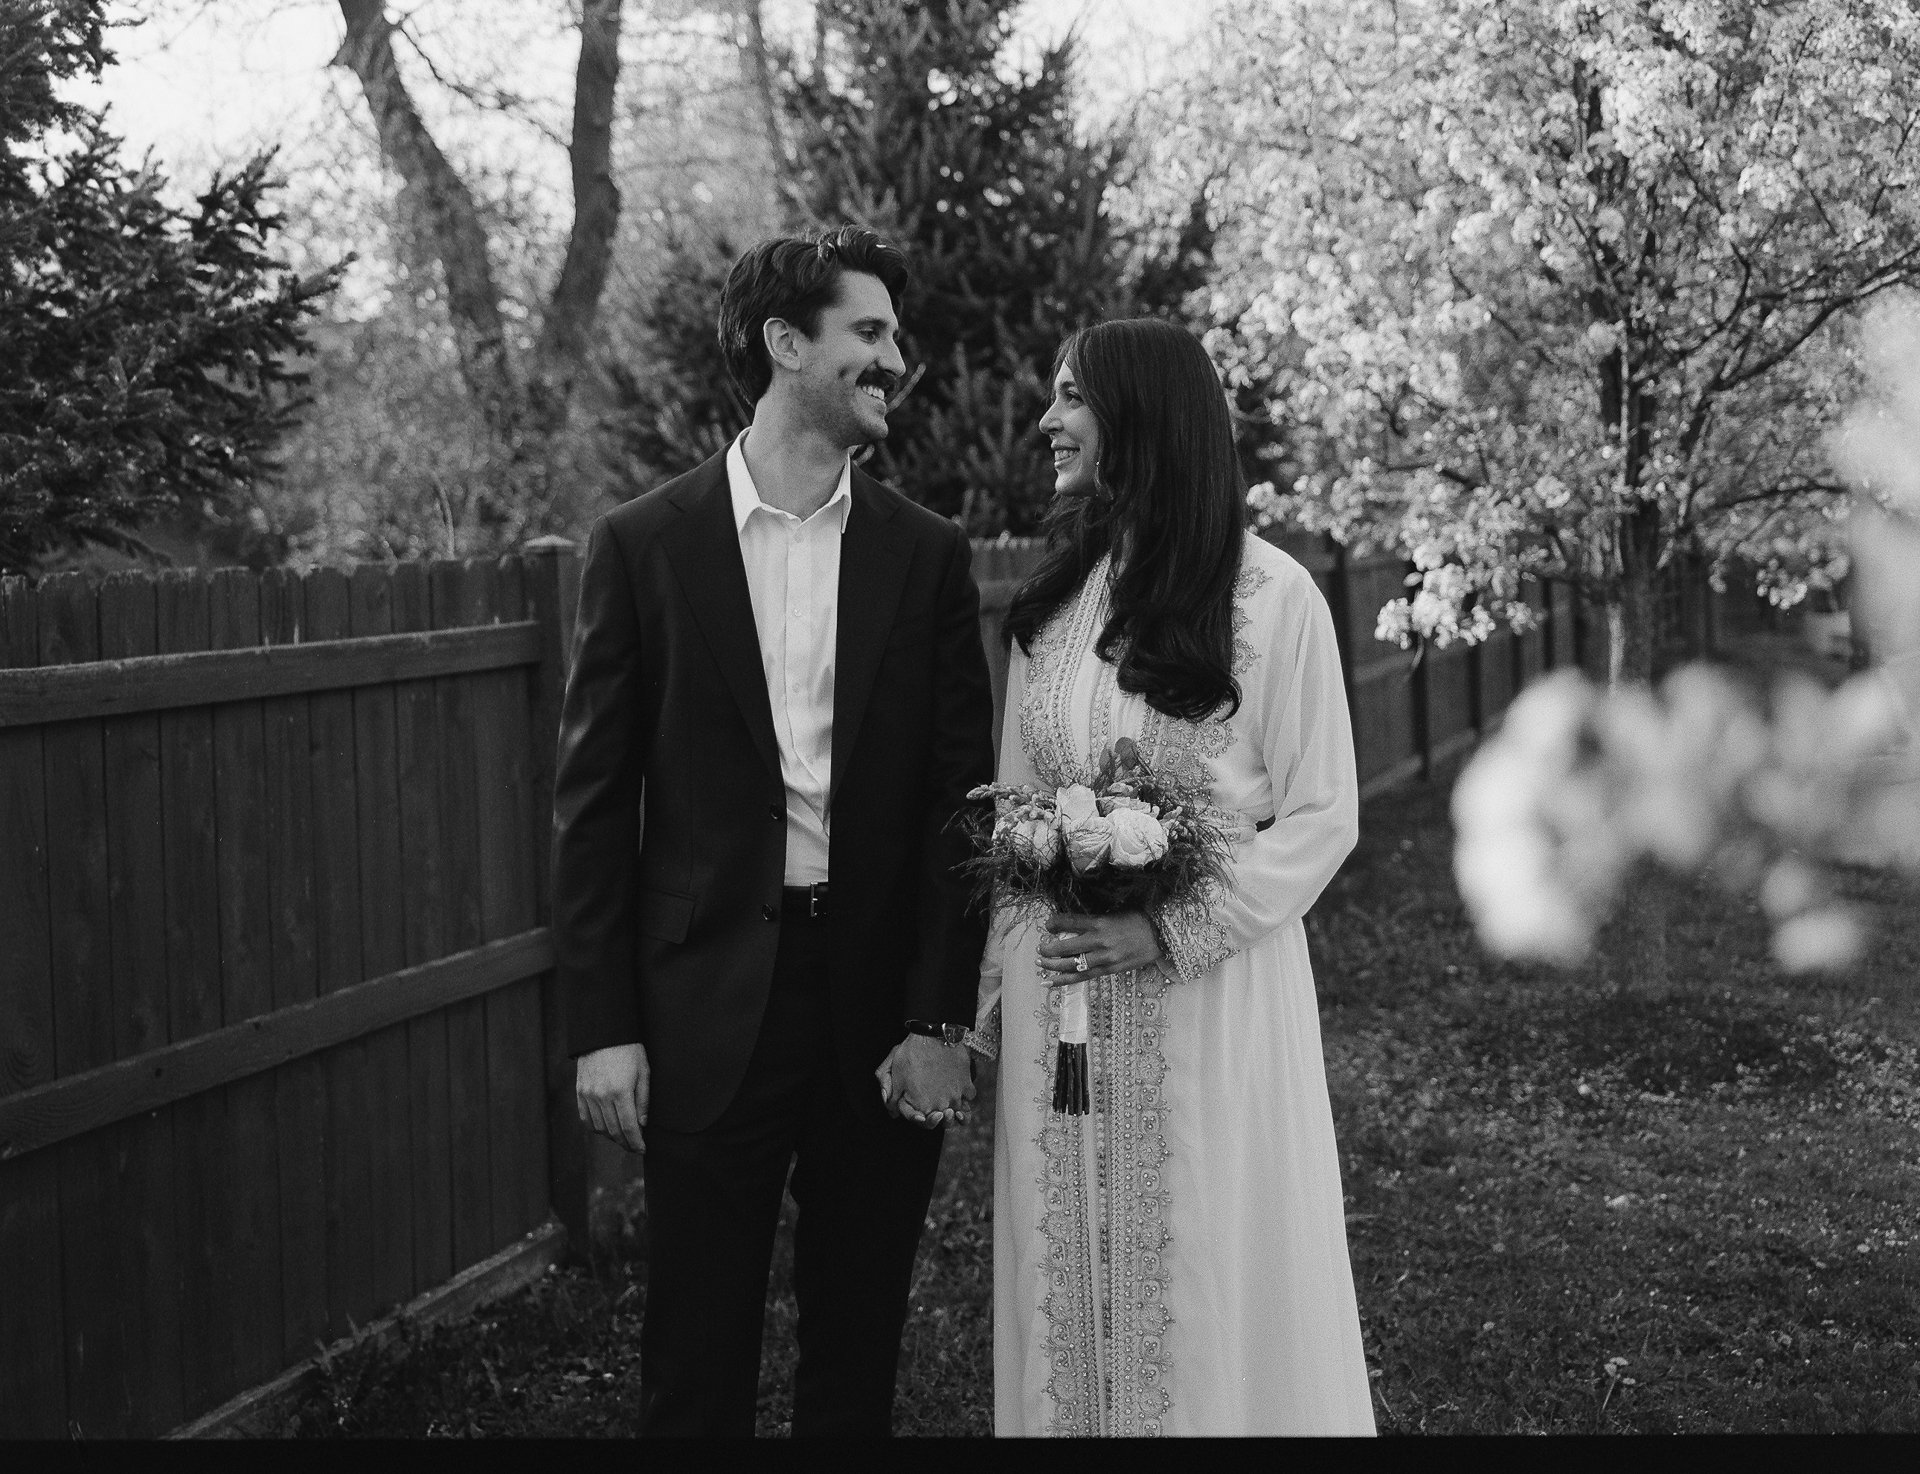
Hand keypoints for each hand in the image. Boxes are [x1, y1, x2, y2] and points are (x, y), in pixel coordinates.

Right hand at [576, 1042, 649, 1153]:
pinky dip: (596, 1127)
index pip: (629, 1128)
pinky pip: (586, 1118)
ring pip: (599, 1128)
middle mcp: (602, 1096)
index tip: (643, 1149)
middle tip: (635, 1147)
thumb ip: (644, 1100)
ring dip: (611, 1137)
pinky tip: (605, 1129)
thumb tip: (642, 1124)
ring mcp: (588, 1095)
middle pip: (614, 1131)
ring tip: (622, 1138)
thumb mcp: (644, 1071)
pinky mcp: (580, 1091)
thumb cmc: (629, 1050)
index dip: (637, 1143)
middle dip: (626, 1143)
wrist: (604, 1032)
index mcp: (621, 1092)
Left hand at [876, 1033, 975, 1128]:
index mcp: (922, 1106)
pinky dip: (966, 1095)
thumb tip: (893, 1112)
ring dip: (957, 1113)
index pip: (922, 1122)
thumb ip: (891, 1096)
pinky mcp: (967, 1084)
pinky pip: (970, 1096)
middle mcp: (942, 1105)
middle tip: (938, 1112)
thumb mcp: (894, 1074)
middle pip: (944, 1122)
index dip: (919, 1119)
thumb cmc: (911, 1053)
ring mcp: (956, 1096)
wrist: (933, 1034)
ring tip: (952, 1107)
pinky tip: (959, 1089)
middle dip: (939, 1119)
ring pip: (961, 1114)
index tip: (920, 1113)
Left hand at [1037, 911, 1163, 984]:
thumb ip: (1094, 919)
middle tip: (1039, 950)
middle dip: (1049, 950)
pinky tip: (1051, 982)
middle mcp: (1100, 940)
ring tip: (1040, 966)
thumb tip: (1072, 924)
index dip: (1054, 924)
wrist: (1161, 936)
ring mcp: (1105, 958)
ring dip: (1053, 967)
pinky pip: (1083, 977)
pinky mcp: (1110, 970)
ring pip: (1072, 965)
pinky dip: (1065, 980)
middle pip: (1066, 947)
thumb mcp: (1115, 912)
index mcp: (1101, 922)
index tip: (1047, 925)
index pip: (1070, 922)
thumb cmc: (1138, 919)